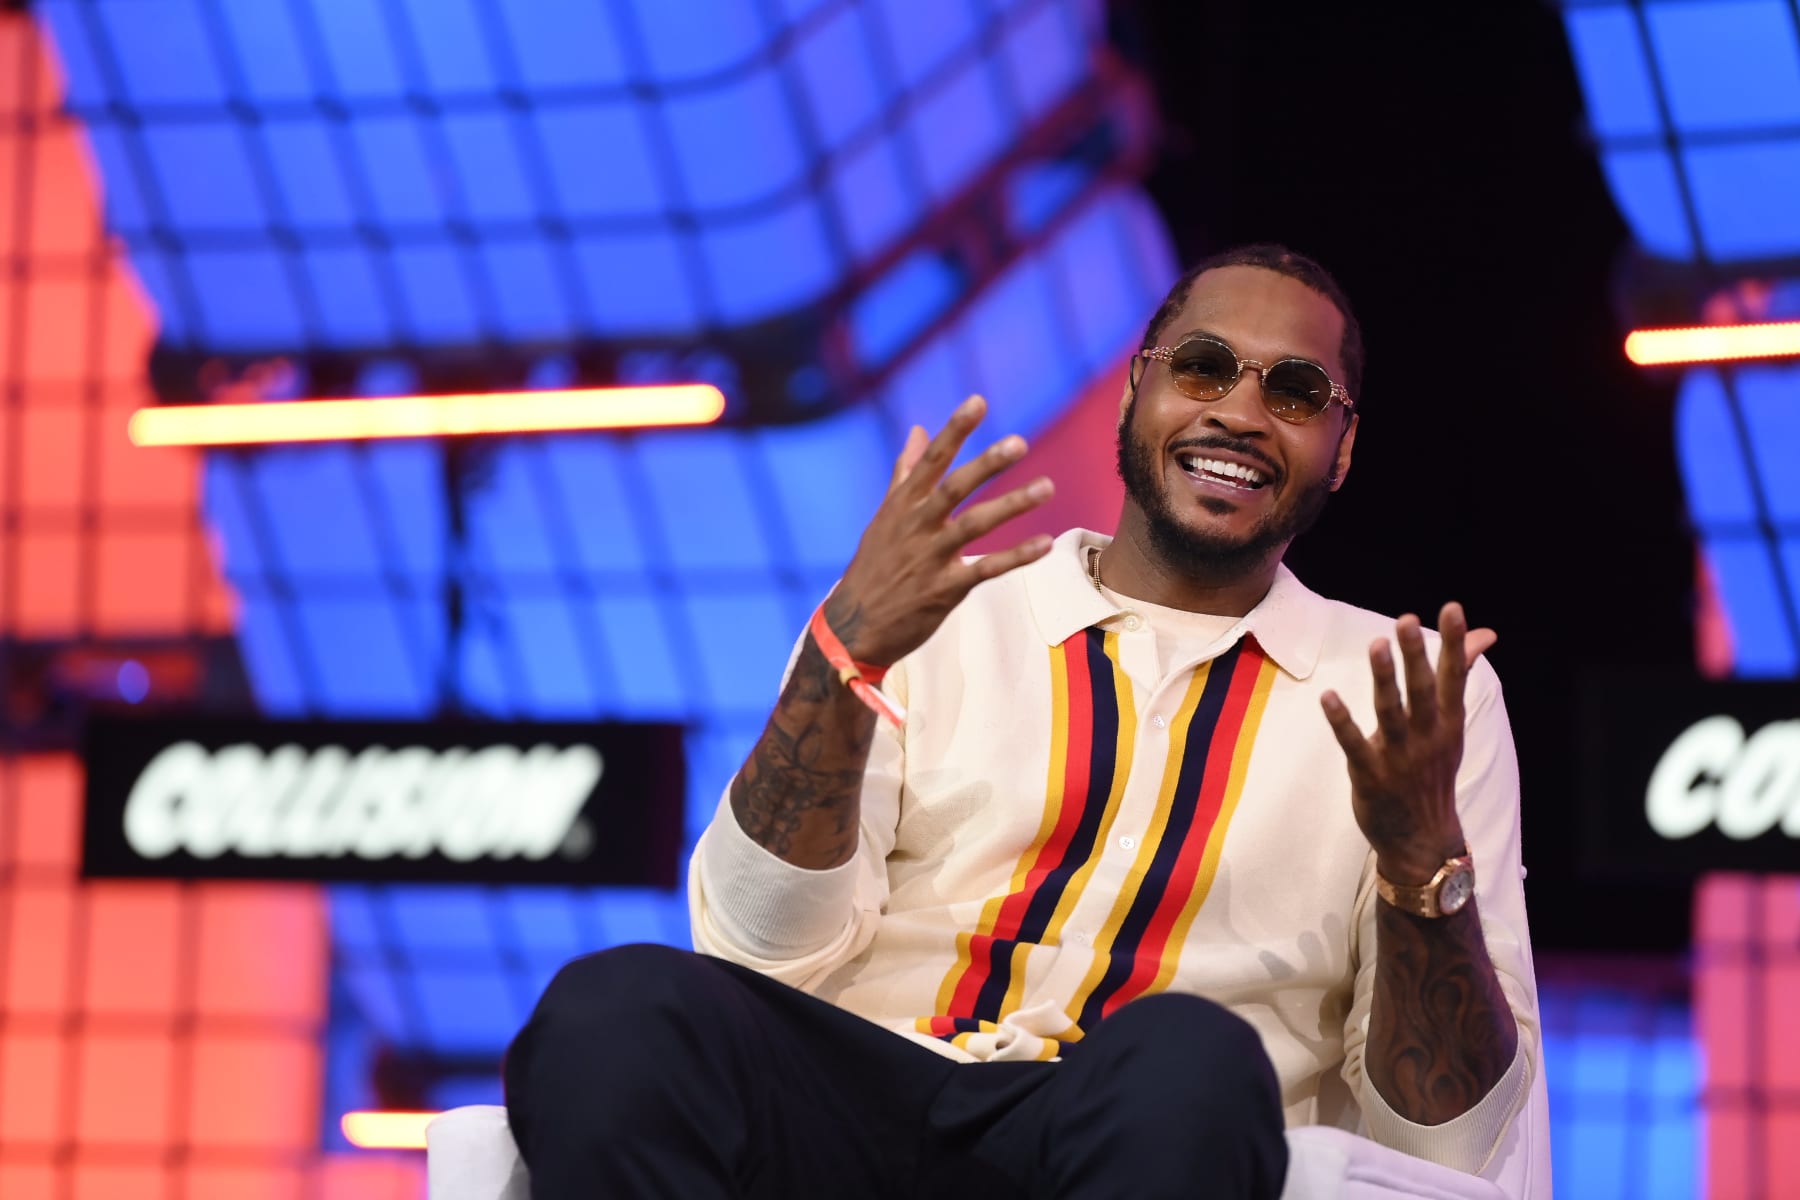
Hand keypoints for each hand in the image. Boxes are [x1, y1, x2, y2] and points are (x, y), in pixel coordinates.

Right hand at [827, 396, 1053, 665]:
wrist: (853, 627)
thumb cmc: (873, 568)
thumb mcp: (885, 517)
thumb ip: (905, 473)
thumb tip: (918, 430)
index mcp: (902, 505)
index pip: (930, 461)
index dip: (954, 430)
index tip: (978, 402)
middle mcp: (916, 527)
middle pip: (954, 488)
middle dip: (986, 464)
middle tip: (1018, 442)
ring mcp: (930, 558)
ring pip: (974, 525)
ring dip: (1012, 505)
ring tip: (1046, 487)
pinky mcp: (944, 590)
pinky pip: (986, 569)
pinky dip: (1016, 556)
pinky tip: (1045, 543)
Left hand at [1319, 603, 1490, 884]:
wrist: (1422, 841)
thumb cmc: (1432, 773)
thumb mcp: (1451, 727)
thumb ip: (1458, 676)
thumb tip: (1484, 634)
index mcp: (1448, 724)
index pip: (1454, 677)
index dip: (1454, 643)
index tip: (1453, 608)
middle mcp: (1427, 738)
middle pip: (1422, 690)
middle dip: (1416, 655)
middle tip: (1406, 620)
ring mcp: (1399, 758)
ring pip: (1390, 713)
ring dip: (1384, 679)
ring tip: (1377, 646)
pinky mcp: (1370, 776)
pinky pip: (1354, 744)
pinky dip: (1342, 721)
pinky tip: (1328, 697)